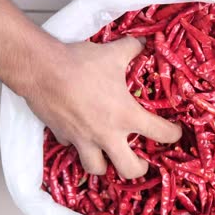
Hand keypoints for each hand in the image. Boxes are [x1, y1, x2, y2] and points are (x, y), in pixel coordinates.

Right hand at [24, 37, 181, 177]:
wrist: (40, 69)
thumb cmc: (81, 64)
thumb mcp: (113, 53)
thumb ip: (132, 49)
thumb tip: (142, 44)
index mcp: (126, 116)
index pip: (161, 134)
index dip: (173, 135)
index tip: (174, 133)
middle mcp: (107, 134)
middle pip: (129, 170)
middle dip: (139, 169)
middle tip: (141, 160)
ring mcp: (83, 139)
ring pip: (97, 169)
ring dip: (105, 165)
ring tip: (110, 156)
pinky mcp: (62, 136)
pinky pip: (73, 148)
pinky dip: (78, 145)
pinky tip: (81, 134)